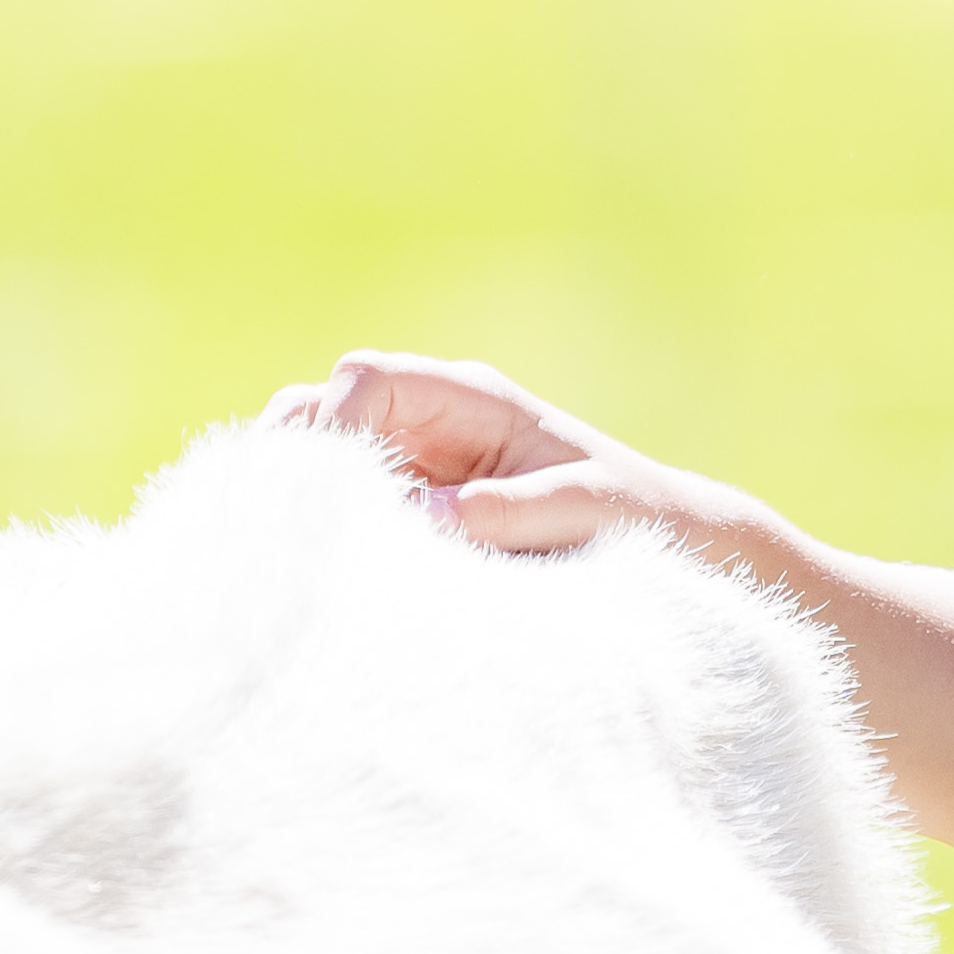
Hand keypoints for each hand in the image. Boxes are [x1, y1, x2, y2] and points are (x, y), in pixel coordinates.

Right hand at [264, 350, 755, 565]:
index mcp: (471, 399)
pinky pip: (335, 506)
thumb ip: (507, 510)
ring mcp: (407, 464)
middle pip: (318, 407)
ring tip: (292, 555)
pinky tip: (314, 573)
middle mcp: (427, 420)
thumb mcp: (581, 509)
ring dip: (297, 496)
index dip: (332, 425)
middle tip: (286, 527)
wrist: (668, 545)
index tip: (327, 491)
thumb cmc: (630, 514)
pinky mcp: (401, 509)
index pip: (367, 380)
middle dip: (293, 458)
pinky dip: (316, 529)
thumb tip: (419, 516)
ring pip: (313, 456)